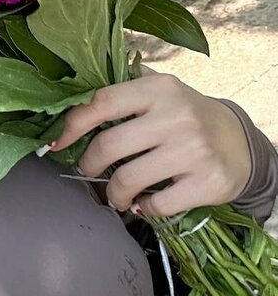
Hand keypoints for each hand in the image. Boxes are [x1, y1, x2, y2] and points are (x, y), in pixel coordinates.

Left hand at [50, 64, 252, 217]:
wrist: (239, 142)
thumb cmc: (186, 115)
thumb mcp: (160, 91)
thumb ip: (122, 87)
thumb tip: (68, 94)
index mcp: (159, 89)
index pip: (102, 102)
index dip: (72, 125)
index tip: (56, 143)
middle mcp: (177, 116)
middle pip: (109, 145)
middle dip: (89, 164)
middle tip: (88, 170)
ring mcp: (193, 150)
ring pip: (129, 179)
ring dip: (112, 193)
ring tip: (113, 195)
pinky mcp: (208, 182)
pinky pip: (157, 204)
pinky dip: (143, 208)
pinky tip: (143, 202)